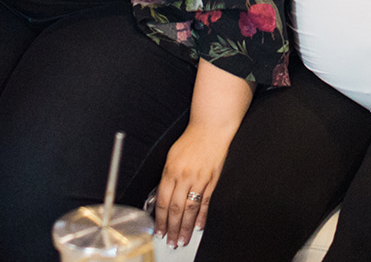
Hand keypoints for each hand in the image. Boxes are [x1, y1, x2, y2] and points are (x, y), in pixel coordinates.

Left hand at [153, 120, 232, 247]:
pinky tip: (198, 226)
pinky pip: (205, 202)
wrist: (210, 129)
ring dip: (186, 227)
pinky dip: (202, 216)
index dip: (160, 219)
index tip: (159, 230)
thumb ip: (167, 177)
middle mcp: (184, 177)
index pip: (162, 201)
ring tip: (183, 239)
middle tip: (170, 241)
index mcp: (171, 171)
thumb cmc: (190, 140)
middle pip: (175, 209)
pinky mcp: (212, 181)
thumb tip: (162, 197)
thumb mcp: (171, 157)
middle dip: (172, 228)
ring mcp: (199, 180)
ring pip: (190, 209)